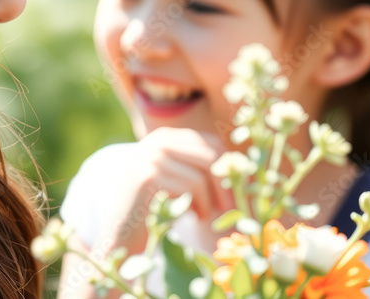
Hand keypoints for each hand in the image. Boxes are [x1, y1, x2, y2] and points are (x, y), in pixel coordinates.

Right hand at [93, 127, 233, 255]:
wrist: (123, 233)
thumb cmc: (159, 208)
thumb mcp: (180, 180)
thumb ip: (201, 168)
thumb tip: (246, 166)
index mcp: (168, 137)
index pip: (212, 143)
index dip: (229, 169)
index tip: (236, 193)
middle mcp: (158, 140)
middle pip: (210, 156)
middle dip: (225, 185)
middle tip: (229, 209)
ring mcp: (151, 156)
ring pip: (201, 175)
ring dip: (210, 201)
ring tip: (204, 215)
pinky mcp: (148, 176)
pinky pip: (190, 188)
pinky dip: (199, 206)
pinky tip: (192, 217)